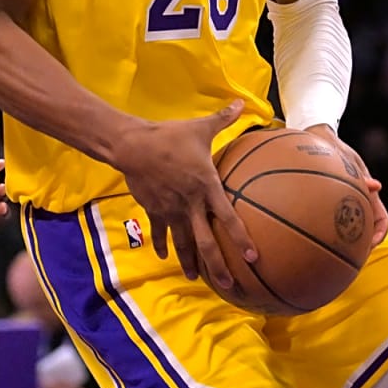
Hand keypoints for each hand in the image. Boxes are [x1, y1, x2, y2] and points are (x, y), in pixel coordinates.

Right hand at [114, 101, 255, 285]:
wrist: (134, 147)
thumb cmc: (170, 137)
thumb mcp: (200, 128)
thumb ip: (223, 119)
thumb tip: (240, 103)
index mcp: (206, 187)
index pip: (228, 217)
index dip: (241, 238)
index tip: (253, 256)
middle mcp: (191, 204)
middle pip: (206, 241)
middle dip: (218, 265)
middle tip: (230, 285)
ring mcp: (171, 210)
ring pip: (184, 242)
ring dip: (190, 262)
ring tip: (198, 280)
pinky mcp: (154, 210)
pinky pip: (160, 232)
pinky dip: (163, 245)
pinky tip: (165, 257)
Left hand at [305, 125, 387, 246]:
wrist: (317, 138)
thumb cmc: (334, 148)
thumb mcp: (347, 158)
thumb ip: (360, 175)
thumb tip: (376, 186)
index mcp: (367, 193)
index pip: (381, 220)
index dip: (379, 234)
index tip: (370, 244)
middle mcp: (358, 200)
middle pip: (365, 229)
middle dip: (360, 245)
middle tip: (349, 257)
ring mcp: (343, 201)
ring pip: (348, 227)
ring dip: (343, 241)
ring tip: (330, 253)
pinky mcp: (328, 201)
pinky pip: (329, 220)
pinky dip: (324, 230)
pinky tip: (310, 237)